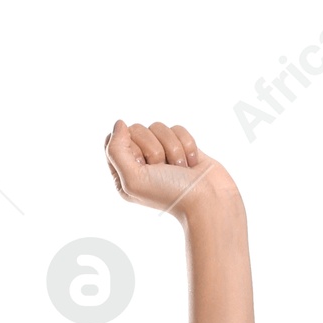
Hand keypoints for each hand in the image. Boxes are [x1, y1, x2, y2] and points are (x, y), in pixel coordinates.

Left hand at [103, 120, 235, 216]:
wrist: (207, 198)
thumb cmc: (169, 193)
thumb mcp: (133, 179)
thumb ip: (116, 151)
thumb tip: (118, 123)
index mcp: (122, 173)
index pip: (114, 140)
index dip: (130, 147)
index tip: (141, 163)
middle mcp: (139, 162)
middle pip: (137, 129)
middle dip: (154, 148)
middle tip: (162, 169)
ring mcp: (161, 153)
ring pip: (159, 127)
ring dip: (172, 148)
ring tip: (179, 168)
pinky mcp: (180, 146)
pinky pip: (177, 128)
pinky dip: (186, 145)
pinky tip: (190, 164)